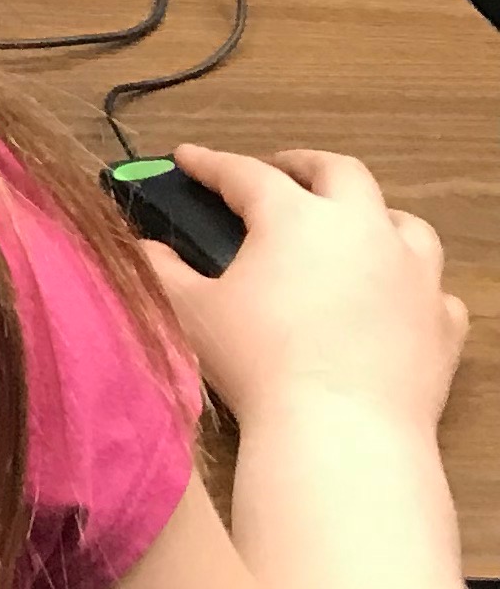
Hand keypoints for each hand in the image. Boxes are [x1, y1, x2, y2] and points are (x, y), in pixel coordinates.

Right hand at [143, 144, 466, 437]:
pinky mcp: (441, 321)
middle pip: (340, 173)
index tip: (187, 159)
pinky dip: (410, 285)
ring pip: (403, 222)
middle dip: (304, 166)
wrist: (342, 430)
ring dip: (373, 217)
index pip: (245, 173)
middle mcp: (363, 229)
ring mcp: (413, 273)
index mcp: (296, 218)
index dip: (210, 163)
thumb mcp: (191, 311)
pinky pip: (433, 289)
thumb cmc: (258, 363)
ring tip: (349, 230)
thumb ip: (163, 270)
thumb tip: (145, 248)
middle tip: (277, 173)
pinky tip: (392, 299)